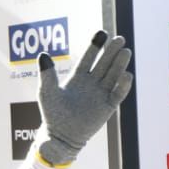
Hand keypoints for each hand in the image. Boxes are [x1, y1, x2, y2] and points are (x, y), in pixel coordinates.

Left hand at [36, 31, 132, 166]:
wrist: (61, 136)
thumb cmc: (52, 114)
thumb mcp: (47, 92)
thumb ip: (47, 74)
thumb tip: (42, 55)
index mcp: (78, 77)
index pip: (89, 58)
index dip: (96, 45)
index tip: (102, 32)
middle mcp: (92, 83)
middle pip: (104, 63)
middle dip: (112, 51)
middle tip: (119, 39)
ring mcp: (101, 94)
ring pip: (113, 75)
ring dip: (119, 63)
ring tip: (125, 51)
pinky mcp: (108, 106)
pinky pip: (118, 93)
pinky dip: (123, 85)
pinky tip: (126, 75)